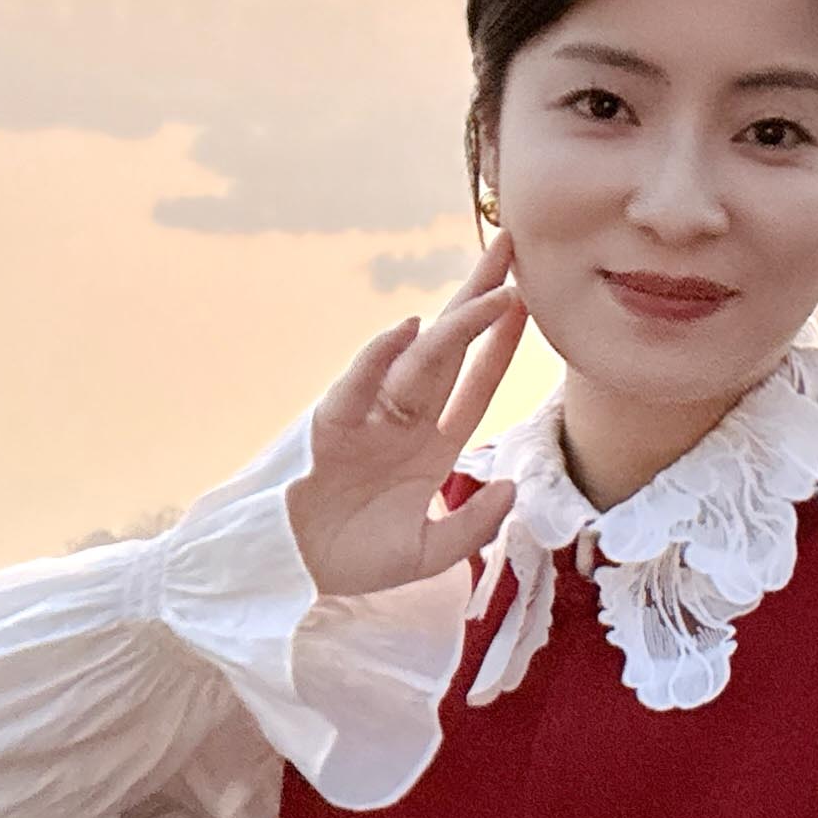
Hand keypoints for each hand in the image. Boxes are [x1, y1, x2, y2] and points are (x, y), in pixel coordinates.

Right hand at [284, 233, 527, 600]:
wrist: (288, 572)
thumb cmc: (354, 559)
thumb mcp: (428, 554)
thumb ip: (473, 526)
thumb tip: (509, 488)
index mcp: (429, 445)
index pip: (475, 383)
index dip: (501, 345)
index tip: (529, 304)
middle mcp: (403, 420)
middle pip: (451, 348)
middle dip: (481, 298)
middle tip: (509, 245)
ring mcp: (369, 418)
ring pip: (420, 359)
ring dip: (458, 322)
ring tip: (495, 284)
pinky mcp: (332, 425)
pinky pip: (360, 384)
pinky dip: (381, 356)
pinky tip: (412, 327)